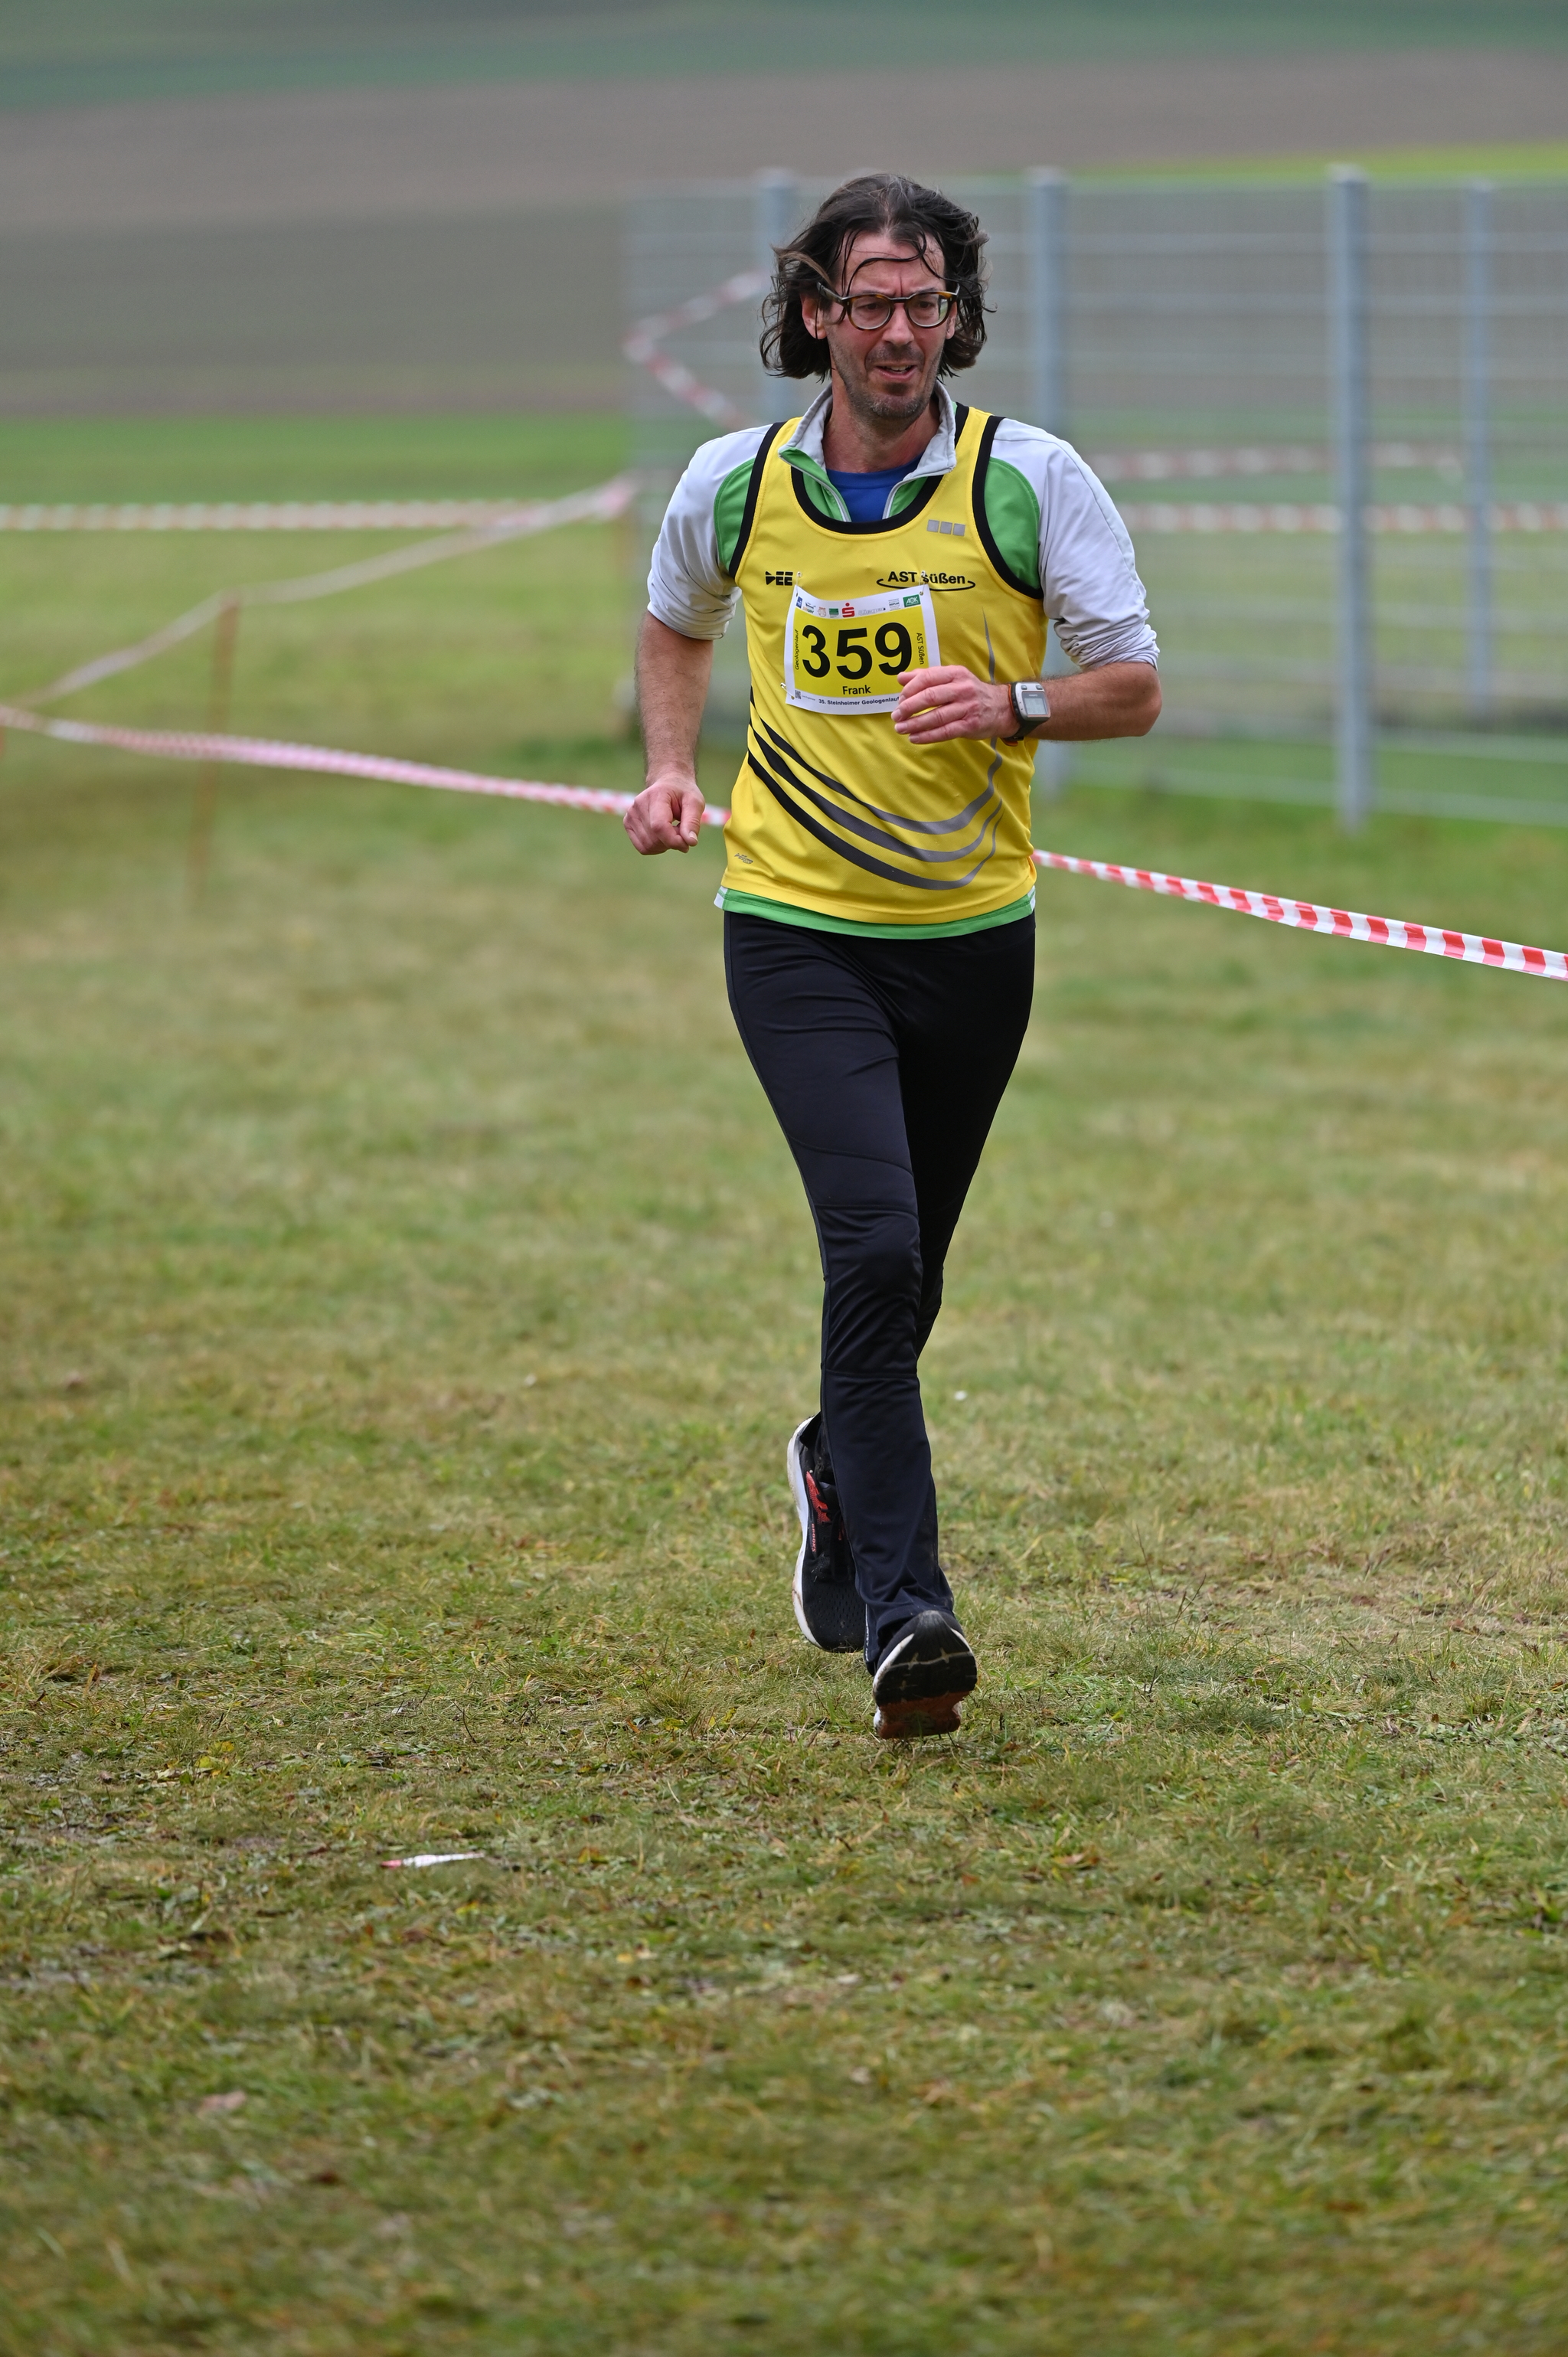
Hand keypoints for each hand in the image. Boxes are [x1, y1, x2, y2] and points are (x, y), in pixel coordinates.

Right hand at [625, 772, 704, 853]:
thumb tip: (690, 842)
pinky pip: (643, 848)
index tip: (688, 843)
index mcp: (655, 796)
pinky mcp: (628, 823)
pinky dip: (656, 847)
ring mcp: (630, 814)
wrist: (668, 785)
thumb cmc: (683, 794)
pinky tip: (663, 836)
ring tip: (673, 830)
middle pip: (655, 839)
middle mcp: (638, 804)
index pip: (659, 826)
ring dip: (665, 845)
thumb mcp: (695, 803)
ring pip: (648, 846)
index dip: (674, 840)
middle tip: (682, 830)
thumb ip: (693, 822)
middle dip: (673, 841)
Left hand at [892, 665, 1013, 744]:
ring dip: (914, 724)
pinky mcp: (970, 725)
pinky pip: (944, 732)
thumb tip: (901, 678)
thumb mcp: (953, 679)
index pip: (927, 678)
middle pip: (930, 697)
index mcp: (955, 674)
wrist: (1003, 708)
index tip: (899, 700)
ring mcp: (967, 707)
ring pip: (936, 716)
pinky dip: (927, 736)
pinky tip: (914, 738)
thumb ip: (927, 677)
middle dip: (909, 708)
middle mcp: (962, 689)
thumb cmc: (972, 693)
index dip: (910, 689)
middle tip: (896, 716)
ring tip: (900, 728)